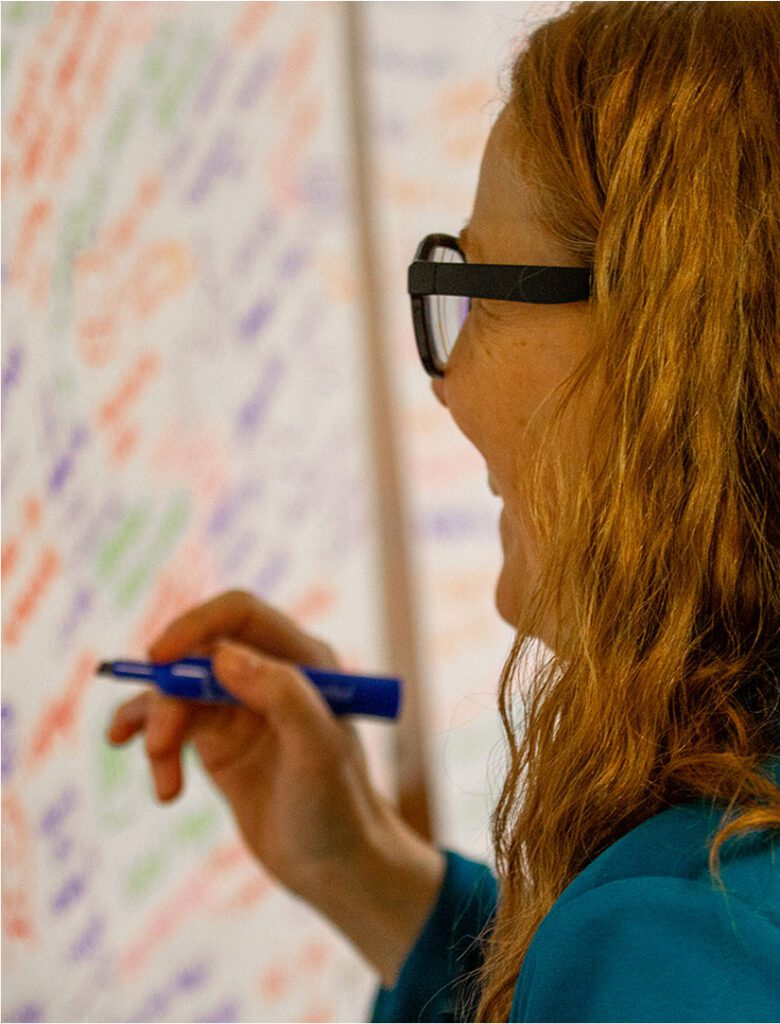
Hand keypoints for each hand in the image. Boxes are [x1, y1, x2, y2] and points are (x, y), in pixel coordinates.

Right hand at [106, 590, 389, 893]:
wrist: (336, 869)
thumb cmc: (338, 807)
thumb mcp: (317, 751)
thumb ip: (282, 696)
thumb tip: (224, 657)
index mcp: (303, 659)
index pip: (239, 613)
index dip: (195, 624)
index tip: (158, 657)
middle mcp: (269, 675)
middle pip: (196, 656)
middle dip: (169, 696)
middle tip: (159, 746)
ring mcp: (241, 707)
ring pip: (176, 693)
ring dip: (158, 731)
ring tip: (165, 785)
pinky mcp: (219, 742)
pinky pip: (171, 726)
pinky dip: (154, 748)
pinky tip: (160, 785)